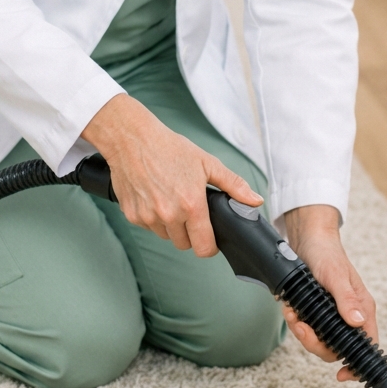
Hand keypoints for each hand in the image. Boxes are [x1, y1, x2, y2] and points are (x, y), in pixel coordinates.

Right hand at [81, 94, 261, 256]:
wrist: (132, 140)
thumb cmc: (168, 148)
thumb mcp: (207, 163)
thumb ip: (233, 185)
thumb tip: (254, 200)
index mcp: (191, 205)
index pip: (204, 248)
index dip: (210, 246)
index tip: (210, 237)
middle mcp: (168, 215)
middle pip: (184, 244)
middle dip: (189, 232)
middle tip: (188, 209)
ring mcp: (148, 217)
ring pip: (165, 236)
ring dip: (170, 225)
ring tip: (169, 198)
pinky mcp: (132, 215)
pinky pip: (148, 227)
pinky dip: (152, 217)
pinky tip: (153, 196)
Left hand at [282, 204, 377, 381]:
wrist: (307, 237)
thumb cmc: (327, 253)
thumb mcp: (336, 276)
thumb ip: (346, 299)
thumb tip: (357, 322)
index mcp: (361, 309)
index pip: (366, 346)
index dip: (356, 364)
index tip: (342, 374)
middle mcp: (348, 315)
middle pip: (336, 348)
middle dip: (315, 343)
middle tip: (301, 327)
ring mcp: (331, 314)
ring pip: (319, 340)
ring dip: (303, 332)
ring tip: (292, 314)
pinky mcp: (315, 309)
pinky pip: (307, 327)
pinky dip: (296, 322)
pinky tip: (289, 308)